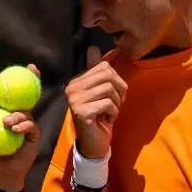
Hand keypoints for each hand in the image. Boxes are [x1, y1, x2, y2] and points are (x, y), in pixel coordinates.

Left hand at [0, 65, 42, 190]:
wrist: (0, 172)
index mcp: (4, 110)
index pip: (3, 92)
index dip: (0, 81)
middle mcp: (17, 113)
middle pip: (22, 94)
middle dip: (24, 80)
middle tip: (9, 82)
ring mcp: (27, 122)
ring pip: (25, 111)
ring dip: (16, 114)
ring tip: (6, 121)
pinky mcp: (34, 133)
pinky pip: (30, 126)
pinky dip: (22, 126)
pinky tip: (14, 129)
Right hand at [63, 45, 125, 159]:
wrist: (94, 144)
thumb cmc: (99, 117)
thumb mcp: (100, 92)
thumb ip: (95, 71)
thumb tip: (93, 48)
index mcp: (76, 81)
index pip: (103, 66)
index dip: (117, 80)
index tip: (114, 95)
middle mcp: (71, 89)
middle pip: (107, 75)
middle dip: (119, 90)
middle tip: (116, 104)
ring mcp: (74, 101)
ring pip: (109, 89)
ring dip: (116, 103)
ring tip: (110, 113)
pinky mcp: (81, 112)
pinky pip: (107, 103)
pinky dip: (113, 113)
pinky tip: (106, 120)